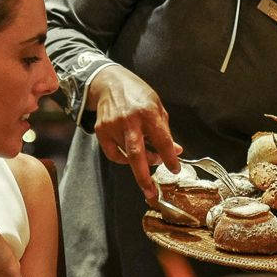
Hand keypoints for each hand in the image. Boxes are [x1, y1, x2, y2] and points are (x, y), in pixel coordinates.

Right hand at [88, 65, 182, 199]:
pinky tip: (130, 155)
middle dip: (145, 177)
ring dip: (140, 164)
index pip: (162, 140)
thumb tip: (176, 151)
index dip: (170, 157)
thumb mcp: (157, 107)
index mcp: (148, 112)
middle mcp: (130, 120)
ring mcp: (113, 126)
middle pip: (138, 154)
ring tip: (148, 159)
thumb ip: (165, 131)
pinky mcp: (101, 131)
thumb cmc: (138, 95)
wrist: (109, 82)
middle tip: (152, 193)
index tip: (175, 169)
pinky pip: (113, 154)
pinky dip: (123, 159)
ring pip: (127, 156)